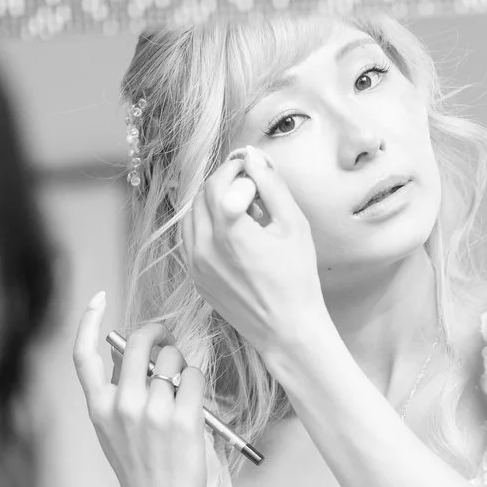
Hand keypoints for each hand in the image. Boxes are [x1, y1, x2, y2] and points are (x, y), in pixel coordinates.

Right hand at [71, 296, 210, 486]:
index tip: (97, 300)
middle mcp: (122, 405)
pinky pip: (193, 377)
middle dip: (156, 332)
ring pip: (172, 359)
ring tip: (180, 394)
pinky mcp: (183, 417)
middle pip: (137, 343)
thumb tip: (123, 352)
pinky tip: (192, 404)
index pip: (83, 355)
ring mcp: (153, 411)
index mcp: (99, 408)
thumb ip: (115, 392)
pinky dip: (196, 383)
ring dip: (181, 366)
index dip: (89, 321)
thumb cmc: (140, 468)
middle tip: (167, 336)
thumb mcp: (112, 430)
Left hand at [188, 149, 334, 369]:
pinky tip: (230, 234)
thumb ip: (272, 185)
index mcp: (229, 230)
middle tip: (252, 190)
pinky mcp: (195, 277)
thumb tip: (254, 157)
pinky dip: (205, 226)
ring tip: (242, 214)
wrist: (287, 329)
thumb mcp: (294, 225)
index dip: (237, 169)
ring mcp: (195, 264)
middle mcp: (204, 246)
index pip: (219, 180)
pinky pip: (189, 239)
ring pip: (191, 215)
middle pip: (202, 195)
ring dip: (212, 204)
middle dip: (224, 183)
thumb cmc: (297, 279)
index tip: (254, 171)